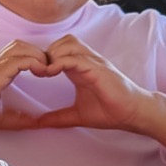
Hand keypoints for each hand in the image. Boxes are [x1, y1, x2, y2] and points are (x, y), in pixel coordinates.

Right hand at [0, 39, 45, 133]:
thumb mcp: (3, 118)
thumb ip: (20, 118)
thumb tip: (36, 124)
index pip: (18, 53)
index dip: (35, 58)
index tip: (45, 73)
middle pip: (21, 45)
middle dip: (38, 53)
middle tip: (48, 69)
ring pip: (21, 47)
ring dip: (37, 56)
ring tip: (46, 70)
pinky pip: (21, 59)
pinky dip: (35, 62)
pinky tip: (41, 73)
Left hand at [35, 34, 165, 150]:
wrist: (133, 113)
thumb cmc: (109, 111)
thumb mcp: (76, 115)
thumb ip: (57, 117)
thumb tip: (37, 123)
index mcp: (79, 68)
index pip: (58, 51)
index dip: (43, 58)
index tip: (32, 73)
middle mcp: (86, 61)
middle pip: (61, 41)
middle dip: (46, 53)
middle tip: (37, 71)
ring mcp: (93, 63)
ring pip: (68, 44)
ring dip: (53, 54)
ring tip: (44, 72)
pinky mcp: (98, 69)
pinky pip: (77, 58)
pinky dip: (62, 62)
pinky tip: (52, 72)